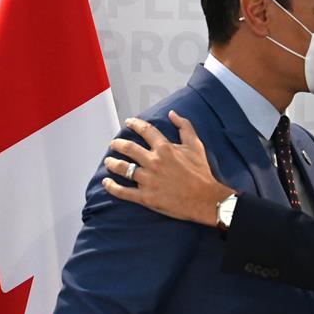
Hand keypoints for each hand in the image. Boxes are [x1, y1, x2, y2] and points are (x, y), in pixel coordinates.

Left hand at [102, 112, 231, 225]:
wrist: (206, 199)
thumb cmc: (202, 173)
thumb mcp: (196, 146)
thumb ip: (185, 127)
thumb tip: (173, 114)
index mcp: (165, 148)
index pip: (145, 130)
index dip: (134, 124)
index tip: (128, 122)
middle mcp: (154, 162)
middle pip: (128, 148)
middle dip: (117, 144)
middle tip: (114, 144)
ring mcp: (148, 180)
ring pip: (123, 168)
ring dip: (113, 163)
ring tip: (109, 161)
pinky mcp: (146, 197)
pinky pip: (124, 191)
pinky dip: (112, 187)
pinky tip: (107, 182)